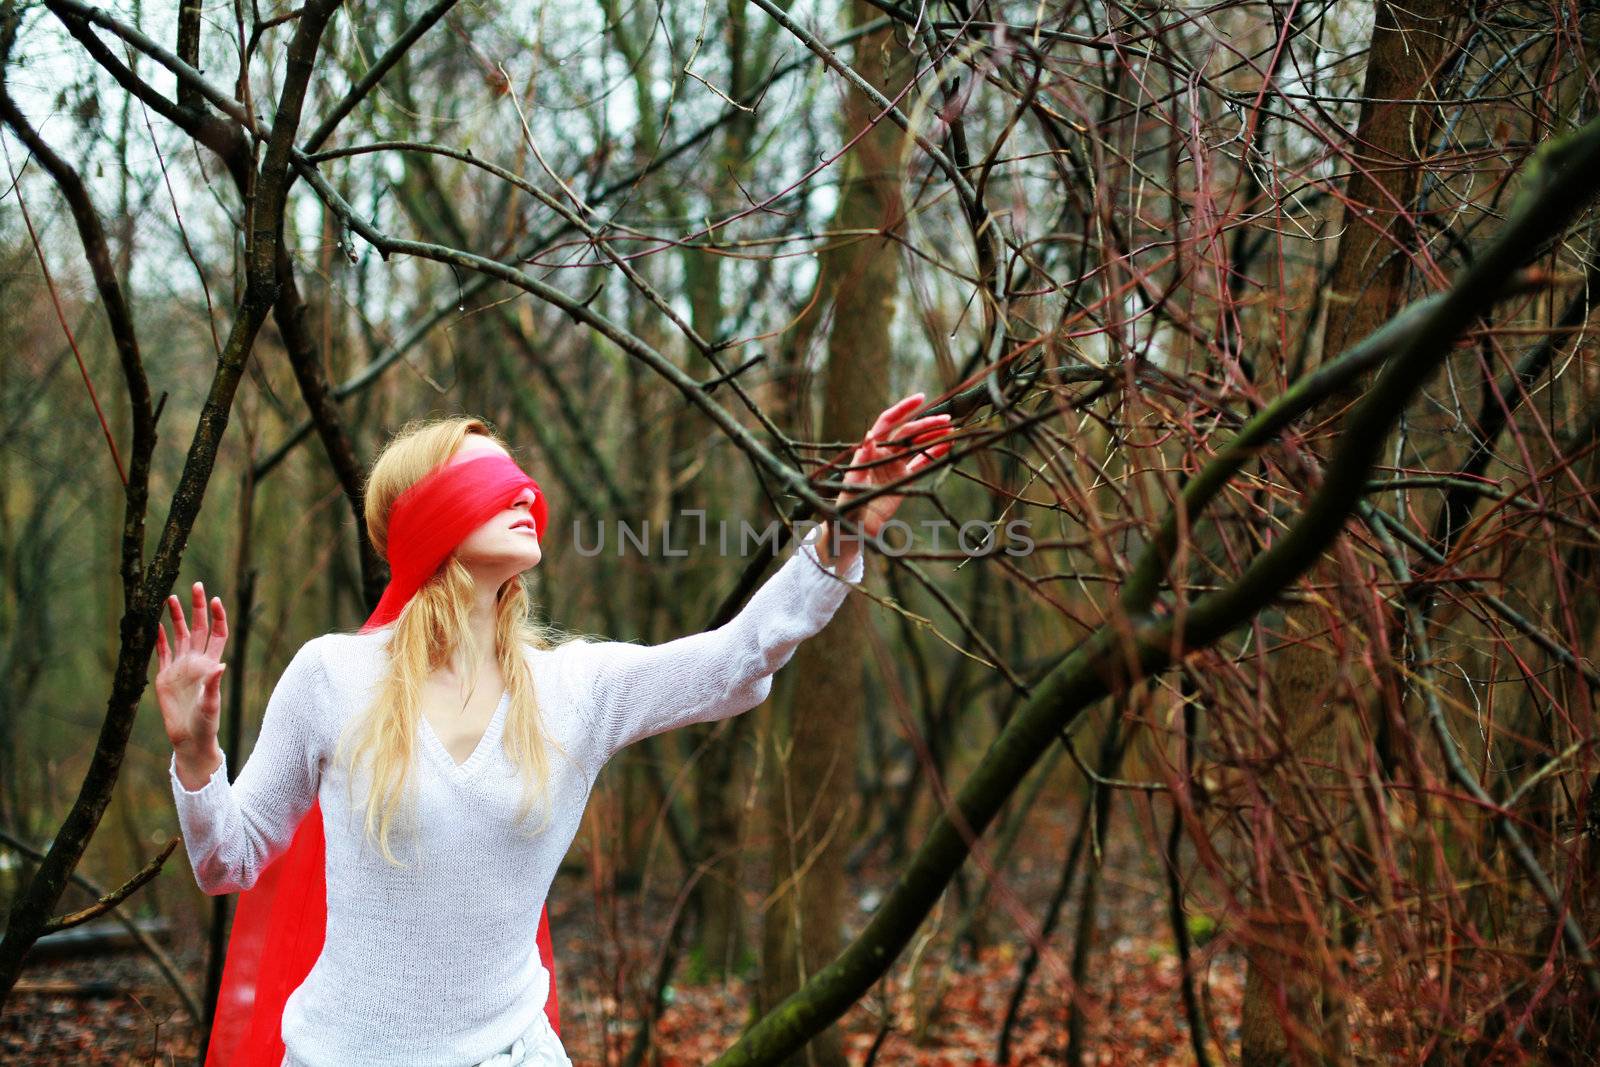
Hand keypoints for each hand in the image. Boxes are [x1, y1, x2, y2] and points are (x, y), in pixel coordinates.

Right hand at [154, 581, 229, 787]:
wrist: (189, 738)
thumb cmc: (206, 723)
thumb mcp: (211, 704)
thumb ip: (213, 685)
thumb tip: (221, 666)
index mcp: (210, 665)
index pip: (217, 634)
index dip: (217, 617)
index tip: (216, 599)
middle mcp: (196, 662)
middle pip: (198, 628)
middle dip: (197, 607)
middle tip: (196, 585)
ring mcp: (180, 667)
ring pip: (178, 635)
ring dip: (176, 617)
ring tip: (171, 597)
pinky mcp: (164, 676)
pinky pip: (161, 652)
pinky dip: (159, 638)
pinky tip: (156, 623)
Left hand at [833, 392, 954, 541]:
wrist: (855, 527)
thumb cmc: (847, 503)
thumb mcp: (853, 481)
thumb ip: (862, 461)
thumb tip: (869, 436)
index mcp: (871, 449)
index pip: (888, 423)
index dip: (903, 409)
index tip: (921, 398)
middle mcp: (884, 453)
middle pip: (908, 432)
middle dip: (927, 424)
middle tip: (946, 421)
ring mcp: (895, 465)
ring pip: (917, 445)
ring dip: (934, 436)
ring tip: (952, 430)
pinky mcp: (904, 478)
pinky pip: (922, 463)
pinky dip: (935, 454)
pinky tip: (948, 445)